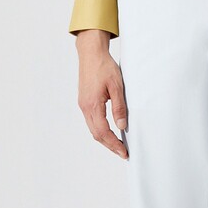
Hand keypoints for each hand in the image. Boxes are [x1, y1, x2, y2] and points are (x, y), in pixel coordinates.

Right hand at [76, 29, 128, 159]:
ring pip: (93, 129)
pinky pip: (91, 122)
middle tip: (123, 153)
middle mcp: (85, 107)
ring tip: (118, 146)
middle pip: (97, 134)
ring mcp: (83, 105)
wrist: (91, 53)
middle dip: (110, 146)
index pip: (103, 132)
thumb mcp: (117, 86)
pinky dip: (100, 130)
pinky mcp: (84, 102)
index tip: (124, 152)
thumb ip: (119, 107)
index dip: (114, 144)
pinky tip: (110, 132)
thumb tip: (121, 126)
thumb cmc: (104, 66)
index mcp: (93, 104)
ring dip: (105, 139)